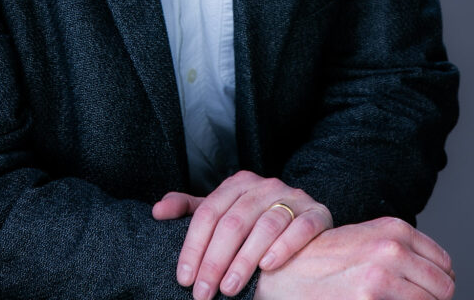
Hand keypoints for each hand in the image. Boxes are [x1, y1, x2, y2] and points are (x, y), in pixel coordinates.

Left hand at [152, 170, 331, 298]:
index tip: (184, 278)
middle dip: (215, 261)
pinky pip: (300, 227)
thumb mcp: (221, 212)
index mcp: (238, 184)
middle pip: (234, 222)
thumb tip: (157, 211)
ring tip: (230, 289)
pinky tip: (267, 267)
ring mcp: (292, 197)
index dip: (193, 246)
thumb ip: (190, 210)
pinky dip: (284, 246)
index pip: (208, 213)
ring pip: (265, 226)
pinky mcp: (316, 213)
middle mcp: (264, 186)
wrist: (303, 219)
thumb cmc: (252, 220)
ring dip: (245, 260)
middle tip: (204, 293)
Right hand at [254, 217, 454, 299]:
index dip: (437, 284)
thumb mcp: (366, 241)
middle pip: (444, 288)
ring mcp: (382, 277)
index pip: (445, 265)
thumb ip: (401, 251)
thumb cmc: (324, 260)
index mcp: (394, 229)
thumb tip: (440, 277)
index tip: (421, 292)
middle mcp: (392, 248)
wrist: (282, 272)